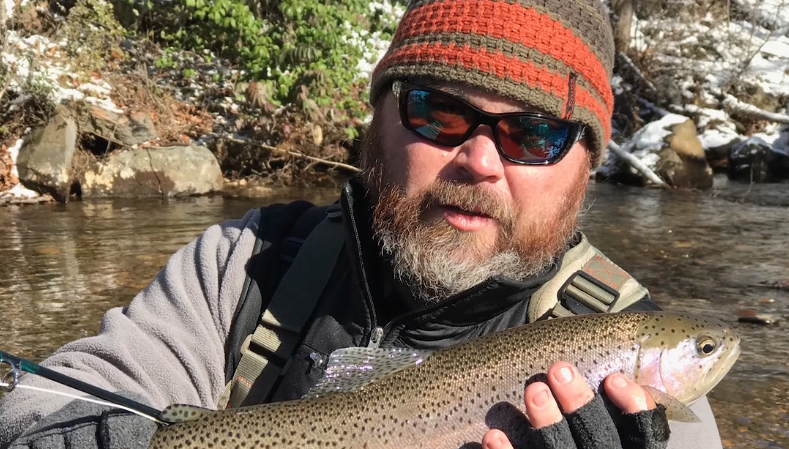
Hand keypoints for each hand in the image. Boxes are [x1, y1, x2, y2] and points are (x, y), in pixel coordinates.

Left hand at [481, 362, 668, 448]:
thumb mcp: (613, 446)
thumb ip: (616, 432)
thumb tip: (611, 380)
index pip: (644, 439)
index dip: (633, 409)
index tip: (613, 379)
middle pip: (599, 441)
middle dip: (580, 403)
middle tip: (559, 369)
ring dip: (548, 422)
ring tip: (534, 390)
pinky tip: (493, 436)